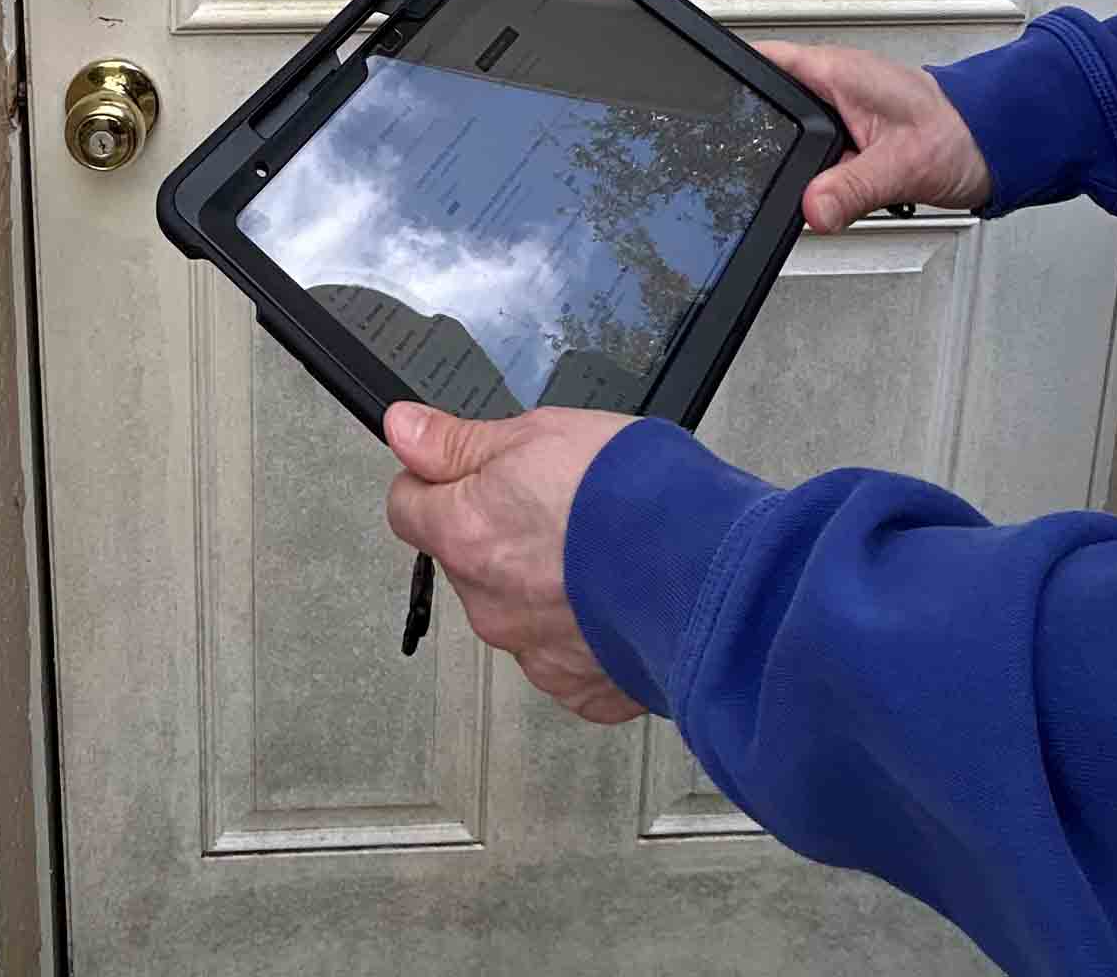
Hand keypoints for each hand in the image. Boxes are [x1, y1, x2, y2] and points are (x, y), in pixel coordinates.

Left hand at [383, 403, 646, 724]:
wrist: (713, 567)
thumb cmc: (633, 495)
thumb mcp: (538, 434)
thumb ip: (458, 442)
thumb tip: (403, 429)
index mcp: (466, 535)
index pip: (408, 508)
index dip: (438, 482)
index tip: (472, 472)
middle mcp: (490, 604)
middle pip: (468, 562)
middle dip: (501, 535)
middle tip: (561, 508)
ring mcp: (535, 653)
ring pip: (518, 611)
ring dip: (546, 586)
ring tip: (603, 552)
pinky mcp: (584, 687)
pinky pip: (568, 658)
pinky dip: (587, 631)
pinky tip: (620, 599)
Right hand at [754, 41, 992, 232]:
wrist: (998, 147)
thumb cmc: (962, 134)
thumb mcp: (900, 164)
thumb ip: (853, 187)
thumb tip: (812, 209)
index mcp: (837, 72)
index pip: (765, 59)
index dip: (731, 76)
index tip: (707, 103)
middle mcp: (833, 88)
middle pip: (767, 103)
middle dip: (751, 133)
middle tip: (741, 165)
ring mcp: (838, 114)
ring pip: (788, 135)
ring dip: (785, 160)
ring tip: (789, 185)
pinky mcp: (848, 140)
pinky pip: (810, 156)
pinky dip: (808, 177)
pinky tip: (816, 195)